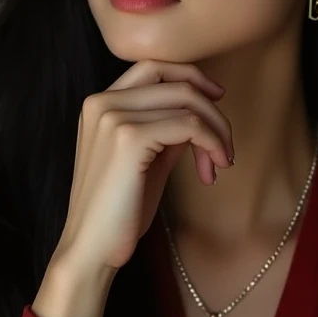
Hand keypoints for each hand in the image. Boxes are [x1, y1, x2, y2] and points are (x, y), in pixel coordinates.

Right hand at [47, 59, 234, 279]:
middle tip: (225, 145)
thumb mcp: (147, 159)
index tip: (216, 99)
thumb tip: (200, 112)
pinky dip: (210, 142)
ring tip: (219, 162)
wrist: (92, 249)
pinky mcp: (129, 137)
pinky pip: (189, 125)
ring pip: (187, 102)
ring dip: (216, 131)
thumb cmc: (119, 210)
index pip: (153, 67)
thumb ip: (166, 129)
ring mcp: (113, 116)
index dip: (190, 77)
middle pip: (176, 82)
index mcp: (100, 103)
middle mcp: (102, 101)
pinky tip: (211, 169)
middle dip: (211, 110)